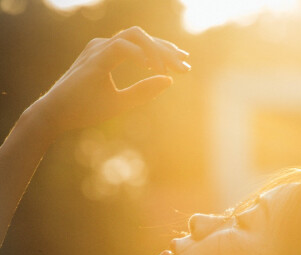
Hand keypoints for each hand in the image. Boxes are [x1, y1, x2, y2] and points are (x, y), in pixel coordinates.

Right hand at [32, 26, 189, 137]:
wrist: (57, 116)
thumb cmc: (85, 109)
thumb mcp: (121, 102)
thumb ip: (143, 92)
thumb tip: (169, 82)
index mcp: (109, 53)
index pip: (143, 44)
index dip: (165, 52)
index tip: (183, 65)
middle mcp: (104, 46)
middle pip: (143, 37)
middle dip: (167, 50)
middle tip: (185, 68)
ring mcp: (98, 49)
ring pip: (135, 35)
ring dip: (156, 50)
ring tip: (169, 70)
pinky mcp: (94, 59)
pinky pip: (122, 48)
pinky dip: (140, 56)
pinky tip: (153, 70)